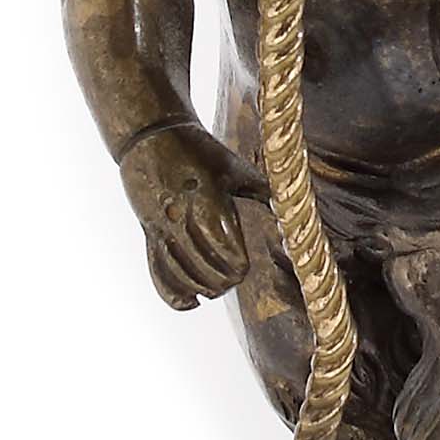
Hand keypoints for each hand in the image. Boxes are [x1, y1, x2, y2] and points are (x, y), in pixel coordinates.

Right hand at [121, 129, 249, 309]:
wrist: (151, 135)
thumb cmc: (199, 151)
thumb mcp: (233, 166)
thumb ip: (261, 189)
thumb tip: (291, 207)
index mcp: (206, 198)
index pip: (221, 244)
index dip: (234, 264)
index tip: (243, 269)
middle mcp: (181, 214)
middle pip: (201, 262)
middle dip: (220, 278)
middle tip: (233, 280)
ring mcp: (161, 224)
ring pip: (179, 270)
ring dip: (199, 287)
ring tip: (215, 290)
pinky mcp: (149, 231)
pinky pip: (157, 269)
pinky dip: (172, 292)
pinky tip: (189, 304)